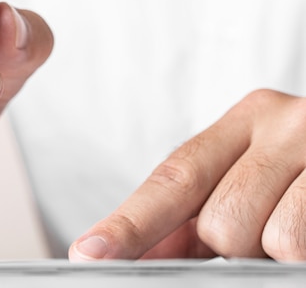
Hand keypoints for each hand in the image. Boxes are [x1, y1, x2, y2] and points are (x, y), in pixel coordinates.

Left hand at [69, 89, 305, 261]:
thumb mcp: (250, 178)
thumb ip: (190, 214)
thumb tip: (124, 252)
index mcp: (249, 118)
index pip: (175, 177)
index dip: (130, 223)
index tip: (90, 254)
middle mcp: (288, 122)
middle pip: (219, 221)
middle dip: (232, 248)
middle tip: (262, 232)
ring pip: (269, 240)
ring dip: (273, 254)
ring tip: (294, 226)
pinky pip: (298, 245)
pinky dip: (296, 253)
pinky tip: (303, 229)